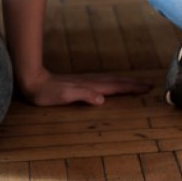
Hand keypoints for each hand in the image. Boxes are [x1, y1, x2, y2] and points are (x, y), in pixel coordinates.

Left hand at [19, 69, 150, 106]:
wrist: (32, 80)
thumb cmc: (47, 92)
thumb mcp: (64, 96)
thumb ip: (83, 96)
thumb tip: (101, 99)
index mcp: (91, 87)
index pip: (116, 87)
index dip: (131, 88)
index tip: (146, 88)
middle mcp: (91, 82)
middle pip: (117, 82)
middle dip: (133, 84)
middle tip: (149, 85)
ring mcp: (86, 81)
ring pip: (111, 80)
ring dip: (125, 82)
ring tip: (136, 84)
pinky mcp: (81, 83)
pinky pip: (103, 82)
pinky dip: (113, 82)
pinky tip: (112, 84)